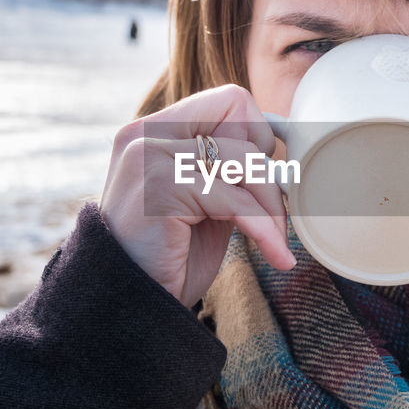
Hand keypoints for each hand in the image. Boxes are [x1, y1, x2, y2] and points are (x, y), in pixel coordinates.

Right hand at [100, 84, 294, 306]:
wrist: (131, 307)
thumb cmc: (170, 257)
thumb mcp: (205, 201)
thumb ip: (228, 171)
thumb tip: (277, 151)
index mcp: (155, 131)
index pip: (230, 101)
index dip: (256, 138)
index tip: (262, 182)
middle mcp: (146, 134)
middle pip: (241, 120)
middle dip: (269, 173)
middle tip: (276, 219)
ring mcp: (148, 157)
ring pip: (244, 160)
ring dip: (270, 208)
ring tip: (275, 243)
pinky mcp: (159, 188)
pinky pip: (235, 199)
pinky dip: (264, 229)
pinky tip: (275, 255)